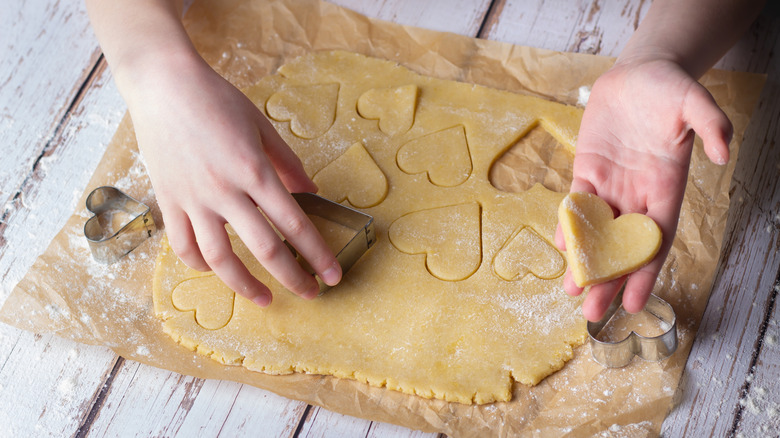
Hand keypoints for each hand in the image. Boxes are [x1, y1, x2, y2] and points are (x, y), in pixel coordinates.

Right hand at [123, 52, 340, 305]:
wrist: (163, 85)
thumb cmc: (217, 100)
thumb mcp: (262, 127)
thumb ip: (288, 164)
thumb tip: (311, 193)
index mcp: (254, 171)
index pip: (294, 224)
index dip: (317, 254)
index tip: (331, 276)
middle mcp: (224, 191)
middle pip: (264, 248)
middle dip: (292, 278)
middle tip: (310, 294)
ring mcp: (193, 199)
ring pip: (220, 258)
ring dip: (246, 285)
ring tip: (265, 298)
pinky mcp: (168, 200)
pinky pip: (183, 245)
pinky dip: (200, 264)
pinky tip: (216, 270)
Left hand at [556, 58, 731, 321]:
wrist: (640, 73)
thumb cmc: (671, 88)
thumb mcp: (694, 100)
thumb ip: (711, 123)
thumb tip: (724, 151)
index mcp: (666, 187)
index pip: (655, 239)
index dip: (644, 271)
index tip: (633, 302)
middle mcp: (638, 193)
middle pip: (622, 245)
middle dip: (607, 279)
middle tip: (591, 313)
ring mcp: (611, 184)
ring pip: (596, 232)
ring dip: (584, 261)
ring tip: (571, 291)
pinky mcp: (587, 170)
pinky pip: (576, 204)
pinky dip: (569, 225)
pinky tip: (561, 247)